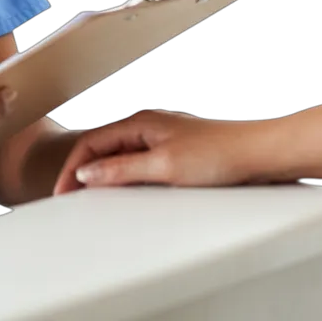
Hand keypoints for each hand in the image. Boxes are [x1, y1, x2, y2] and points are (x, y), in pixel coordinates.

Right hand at [52, 110, 261, 195]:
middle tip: (70, 196)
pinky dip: (124, 181)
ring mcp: (161, 144)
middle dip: (82, 172)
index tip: (63, 189)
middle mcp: (148, 131)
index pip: (91, 143)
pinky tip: (127, 195)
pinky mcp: (175, 159)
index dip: (73, 167)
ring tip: (91, 197)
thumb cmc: (220, 153)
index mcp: (139, 125)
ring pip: (120, 160)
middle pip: (102, 150)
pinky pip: (138, 168)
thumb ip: (123, 169)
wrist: (258, 156)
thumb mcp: (163, 166)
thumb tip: (89, 173)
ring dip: (103, 177)